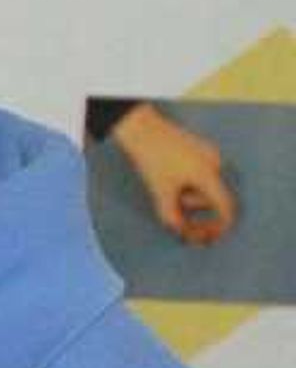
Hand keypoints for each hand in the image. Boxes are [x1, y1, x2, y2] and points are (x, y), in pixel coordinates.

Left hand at [113, 103, 237, 245]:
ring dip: (187, 195)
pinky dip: (188, 183)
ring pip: (205, 188)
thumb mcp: (160, 192)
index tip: (207, 238)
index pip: (225, 208)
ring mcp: (211, 154)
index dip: (219, 226)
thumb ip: (172, 216)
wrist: (142, 129)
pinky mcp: (203, 150)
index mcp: (208, 174)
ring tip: (165, 184)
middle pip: (211, 199)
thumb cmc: (151, 160)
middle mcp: (216, 163)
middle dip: (192, 207)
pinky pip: (201, 175)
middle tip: (172, 206)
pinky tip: (170, 174)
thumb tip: (182, 234)